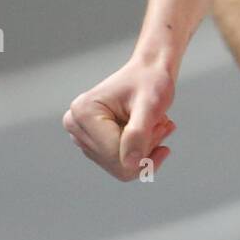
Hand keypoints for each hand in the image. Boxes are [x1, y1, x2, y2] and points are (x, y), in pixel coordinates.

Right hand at [63, 56, 176, 181]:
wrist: (149, 73)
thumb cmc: (150, 82)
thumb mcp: (151, 104)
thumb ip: (139, 134)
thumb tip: (129, 165)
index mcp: (83, 113)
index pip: (115, 154)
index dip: (145, 147)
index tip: (164, 124)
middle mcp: (76, 126)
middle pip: (117, 164)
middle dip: (146, 149)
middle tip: (162, 125)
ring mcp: (83, 137)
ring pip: (121, 167)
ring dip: (146, 149)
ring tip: (158, 125)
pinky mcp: (94, 144)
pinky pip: (121, 165)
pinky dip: (142, 152)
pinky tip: (153, 132)